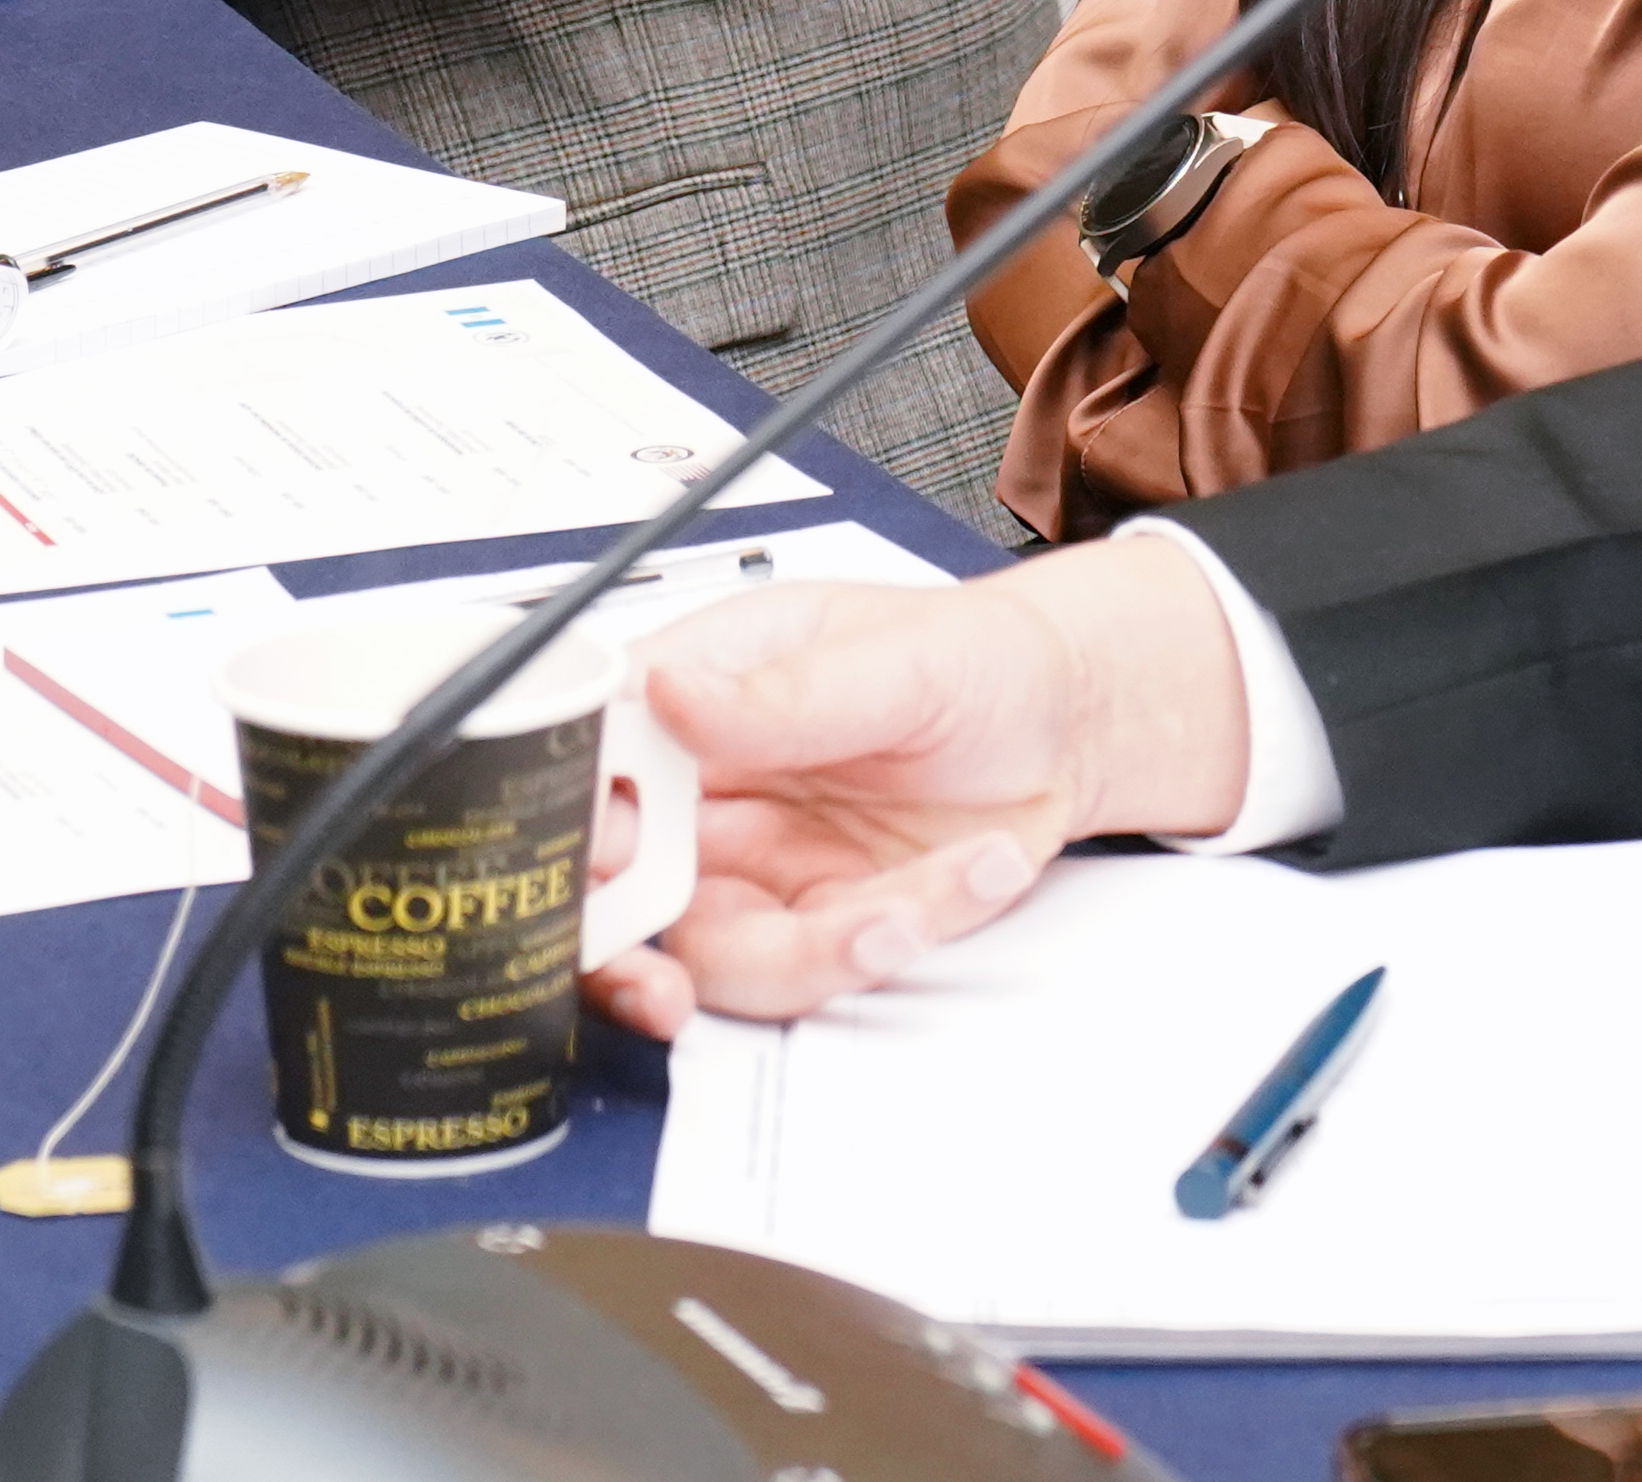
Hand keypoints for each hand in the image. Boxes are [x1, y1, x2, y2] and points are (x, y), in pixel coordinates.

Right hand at [586, 541, 1255, 1035]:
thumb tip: (671, 695)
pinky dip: (890, 939)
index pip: (589, 761)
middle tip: (663, 985)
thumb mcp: (892, 657)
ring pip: (710, 956)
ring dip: (802, 957)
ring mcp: (756, 866)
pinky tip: (973, 872)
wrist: (1065, 722)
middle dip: (627, 953)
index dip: (576, 823)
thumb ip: (782, 692)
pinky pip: (816, 969)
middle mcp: (706, 788)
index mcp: (694, 690)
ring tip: (899, 912)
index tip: (610, 859)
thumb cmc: (973, 658)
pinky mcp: (819, 923)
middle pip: (616, 890)